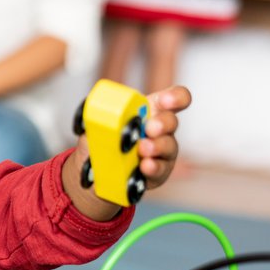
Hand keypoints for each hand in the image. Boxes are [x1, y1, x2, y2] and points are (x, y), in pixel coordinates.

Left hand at [63, 84, 190, 221]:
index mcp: (148, 111)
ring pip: (169, 146)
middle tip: (150, 128)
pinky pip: (160, 170)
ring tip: (143, 149)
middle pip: (171, 121)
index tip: (166, 101)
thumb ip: (99, 118)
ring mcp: (161, 152)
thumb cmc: (103, 141)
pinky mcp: (158, 172)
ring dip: (157, 146)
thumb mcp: (97, 126)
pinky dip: (153, 167)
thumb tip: (95, 114)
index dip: (174, 97)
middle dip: (163, 123)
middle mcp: (160, 130)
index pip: (172, 99)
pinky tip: (145, 166)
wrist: (97, 171)